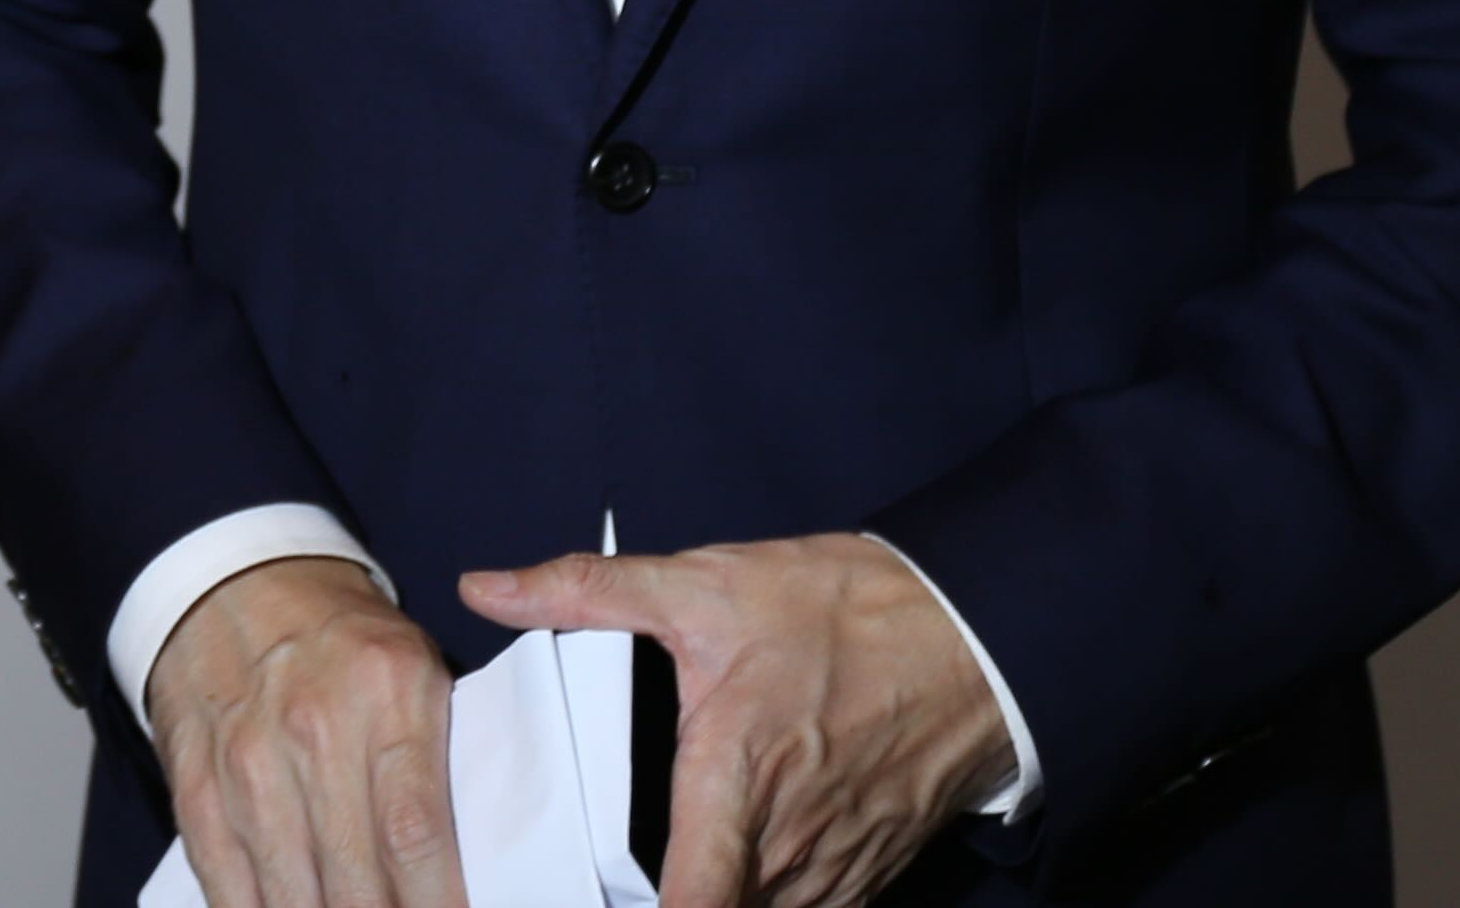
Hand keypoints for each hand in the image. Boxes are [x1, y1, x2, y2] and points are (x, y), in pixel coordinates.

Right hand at [148, 555, 465, 907]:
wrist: (232, 584)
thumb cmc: (338, 638)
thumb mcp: (414, 665)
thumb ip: (440, 757)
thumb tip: (461, 863)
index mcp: (386, 692)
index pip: (414, 830)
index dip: (434, 903)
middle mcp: (314, 729)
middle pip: (355, 880)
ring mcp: (247, 764)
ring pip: (292, 897)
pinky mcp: (198, 790)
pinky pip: (230, 888)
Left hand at [460, 536, 1006, 907]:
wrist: (973, 635)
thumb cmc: (842, 610)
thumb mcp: (708, 584)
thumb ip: (588, 593)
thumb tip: (485, 588)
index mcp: (734, 780)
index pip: (690, 904)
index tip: (586, 900)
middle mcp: (784, 846)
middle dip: (650, 901)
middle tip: (595, 874)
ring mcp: (830, 871)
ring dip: (716, 900)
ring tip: (650, 872)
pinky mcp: (864, 878)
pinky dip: (762, 903)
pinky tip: (732, 870)